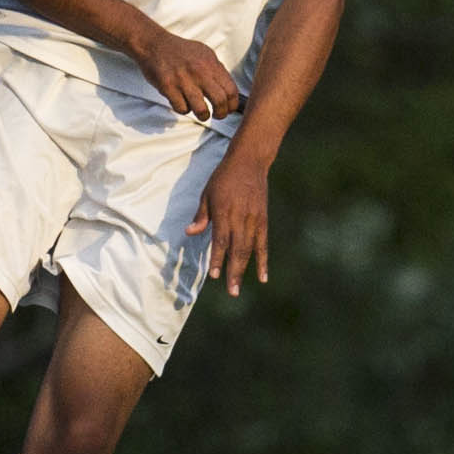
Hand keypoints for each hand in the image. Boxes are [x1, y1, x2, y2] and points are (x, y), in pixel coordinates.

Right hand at [131, 26, 240, 118]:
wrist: (155, 44)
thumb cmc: (180, 51)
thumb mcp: (204, 53)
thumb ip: (216, 69)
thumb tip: (227, 88)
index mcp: (210, 64)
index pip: (231, 90)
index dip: (232, 104)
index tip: (229, 109)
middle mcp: (199, 72)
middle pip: (220, 101)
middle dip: (221, 114)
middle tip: (218, 115)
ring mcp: (183, 80)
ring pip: (201, 110)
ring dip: (203, 116)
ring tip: (202, 114)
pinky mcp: (168, 87)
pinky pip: (182, 108)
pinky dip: (184, 109)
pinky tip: (183, 103)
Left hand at [188, 145, 268, 294]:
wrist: (249, 162)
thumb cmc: (223, 178)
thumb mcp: (207, 193)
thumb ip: (201, 216)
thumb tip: (190, 232)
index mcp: (224, 213)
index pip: (221, 241)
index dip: (218, 259)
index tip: (215, 275)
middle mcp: (240, 219)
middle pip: (237, 250)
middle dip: (233, 272)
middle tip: (231, 292)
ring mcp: (254, 220)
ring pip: (250, 250)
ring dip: (244, 271)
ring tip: (237, 289)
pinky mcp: (263, 220)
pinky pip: (263, 244)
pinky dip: (263, 261)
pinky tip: (262, 277)